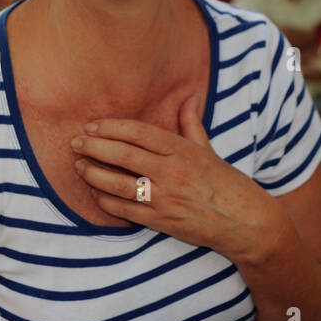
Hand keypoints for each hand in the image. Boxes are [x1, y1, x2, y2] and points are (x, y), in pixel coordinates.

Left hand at [71, 95, 286, 263]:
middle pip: (123, 155)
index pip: (139, 132)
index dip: (111, 127)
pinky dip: (106, 201)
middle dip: (94, 147)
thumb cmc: (227, 184)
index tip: (92, 125)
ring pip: (119, 184)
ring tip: (78, 165)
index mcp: (183, 150)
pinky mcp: (162, 222)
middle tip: (75, 142)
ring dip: (94, 173)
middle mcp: (172, 172)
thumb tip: (188, 98)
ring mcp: (166, 199)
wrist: (245, 223)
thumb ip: (191, 125)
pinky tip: (95, 193)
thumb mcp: (209, 150)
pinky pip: (125, 211)